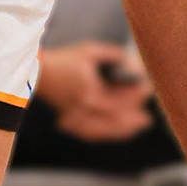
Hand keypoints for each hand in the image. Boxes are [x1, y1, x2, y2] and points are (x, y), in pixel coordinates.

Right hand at [35, 43, 155, 141]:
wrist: (38, 72)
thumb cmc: (64, 59)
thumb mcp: (91, 51)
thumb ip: (114, 55)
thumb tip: (134, 64)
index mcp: (91, 92)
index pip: (122, 99)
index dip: (137, 95)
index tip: (149, 89)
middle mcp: (85, 109)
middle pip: (116, 119)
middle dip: (134, 118)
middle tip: (148, 118)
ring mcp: (77, 118)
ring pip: (105, 130)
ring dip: (123, 130)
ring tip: (137, 127)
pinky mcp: (70, 121)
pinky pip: (90, 134)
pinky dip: (105, 134)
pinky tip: (114, 132)